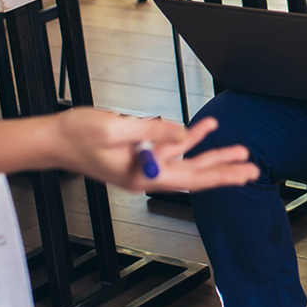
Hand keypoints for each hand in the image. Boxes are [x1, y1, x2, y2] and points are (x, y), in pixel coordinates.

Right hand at [56, 109, 256, 194]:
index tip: (241, 170)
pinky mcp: (139, 154)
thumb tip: (181, 131)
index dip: (218, 174)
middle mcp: (146, 175)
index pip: (189, 179)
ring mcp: (143, 165)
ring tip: (239, 152)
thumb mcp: (115, 128)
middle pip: (194, 176)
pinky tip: (204, 130)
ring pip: (187, 163)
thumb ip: (150, 131)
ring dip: (212, 155)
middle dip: (224, 171)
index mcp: (141, 176)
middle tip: (251, 169)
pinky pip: (170, 148)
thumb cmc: (77, 135)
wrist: (54, 139)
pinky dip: (188, 138)